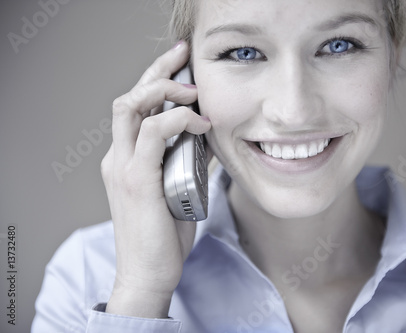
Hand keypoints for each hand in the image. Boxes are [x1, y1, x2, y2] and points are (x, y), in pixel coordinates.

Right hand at [100, 41, 210, 317]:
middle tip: (182, 55)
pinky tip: (201, 123)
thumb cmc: (164, 235)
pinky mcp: (137, 179)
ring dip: (164, 90)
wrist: (148, 273)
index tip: (181, 66)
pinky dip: (178, 119)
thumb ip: (188, 162)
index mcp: (125, 158)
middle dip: (156, 71)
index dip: (155, 81)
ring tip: (194, 91)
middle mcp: (118, 157)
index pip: (134, 107)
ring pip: (131, 106)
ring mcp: (123, 167)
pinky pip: (154, 133)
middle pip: (128, 97)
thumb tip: (212, 140)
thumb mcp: (178, 189)